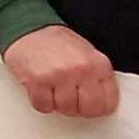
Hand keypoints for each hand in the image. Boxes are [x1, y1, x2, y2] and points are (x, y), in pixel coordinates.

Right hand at [1, 24, 120, 118]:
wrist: (29, 29)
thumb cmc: (57, 43)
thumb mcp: (88, 55)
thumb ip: (97, 78)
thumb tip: (102, 102)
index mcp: (99, 64)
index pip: (108, 103)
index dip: (97, 107)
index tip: (90, 104)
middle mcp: (82, 69)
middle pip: (89, 110)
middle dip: (79, 109)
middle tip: (70, 99)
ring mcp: (61, 75)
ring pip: (66, 109)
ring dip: (57, 103)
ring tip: (53, 88)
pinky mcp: (39, 81)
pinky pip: (44, 106)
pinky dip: (41, 101)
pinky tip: (41, 88)